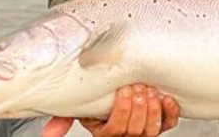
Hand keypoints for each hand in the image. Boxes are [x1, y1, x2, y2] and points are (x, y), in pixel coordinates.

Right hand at [43, 85, 179, 136]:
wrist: (122, 94)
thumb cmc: (99, 103)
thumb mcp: (82, 109)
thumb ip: (66, 116)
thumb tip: (48, 134)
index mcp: (105, 133)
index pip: (115, 129)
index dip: (122, 110)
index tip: (124, 89)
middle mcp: (126, 136)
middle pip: (135, 130)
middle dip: (138, 107)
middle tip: (138, 86)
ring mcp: (145, 132)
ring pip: (152, 130)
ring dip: (153, 109)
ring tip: (150, 90)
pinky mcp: (161, 124)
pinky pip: (169, 124)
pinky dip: (170, 112)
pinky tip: (166, 98)